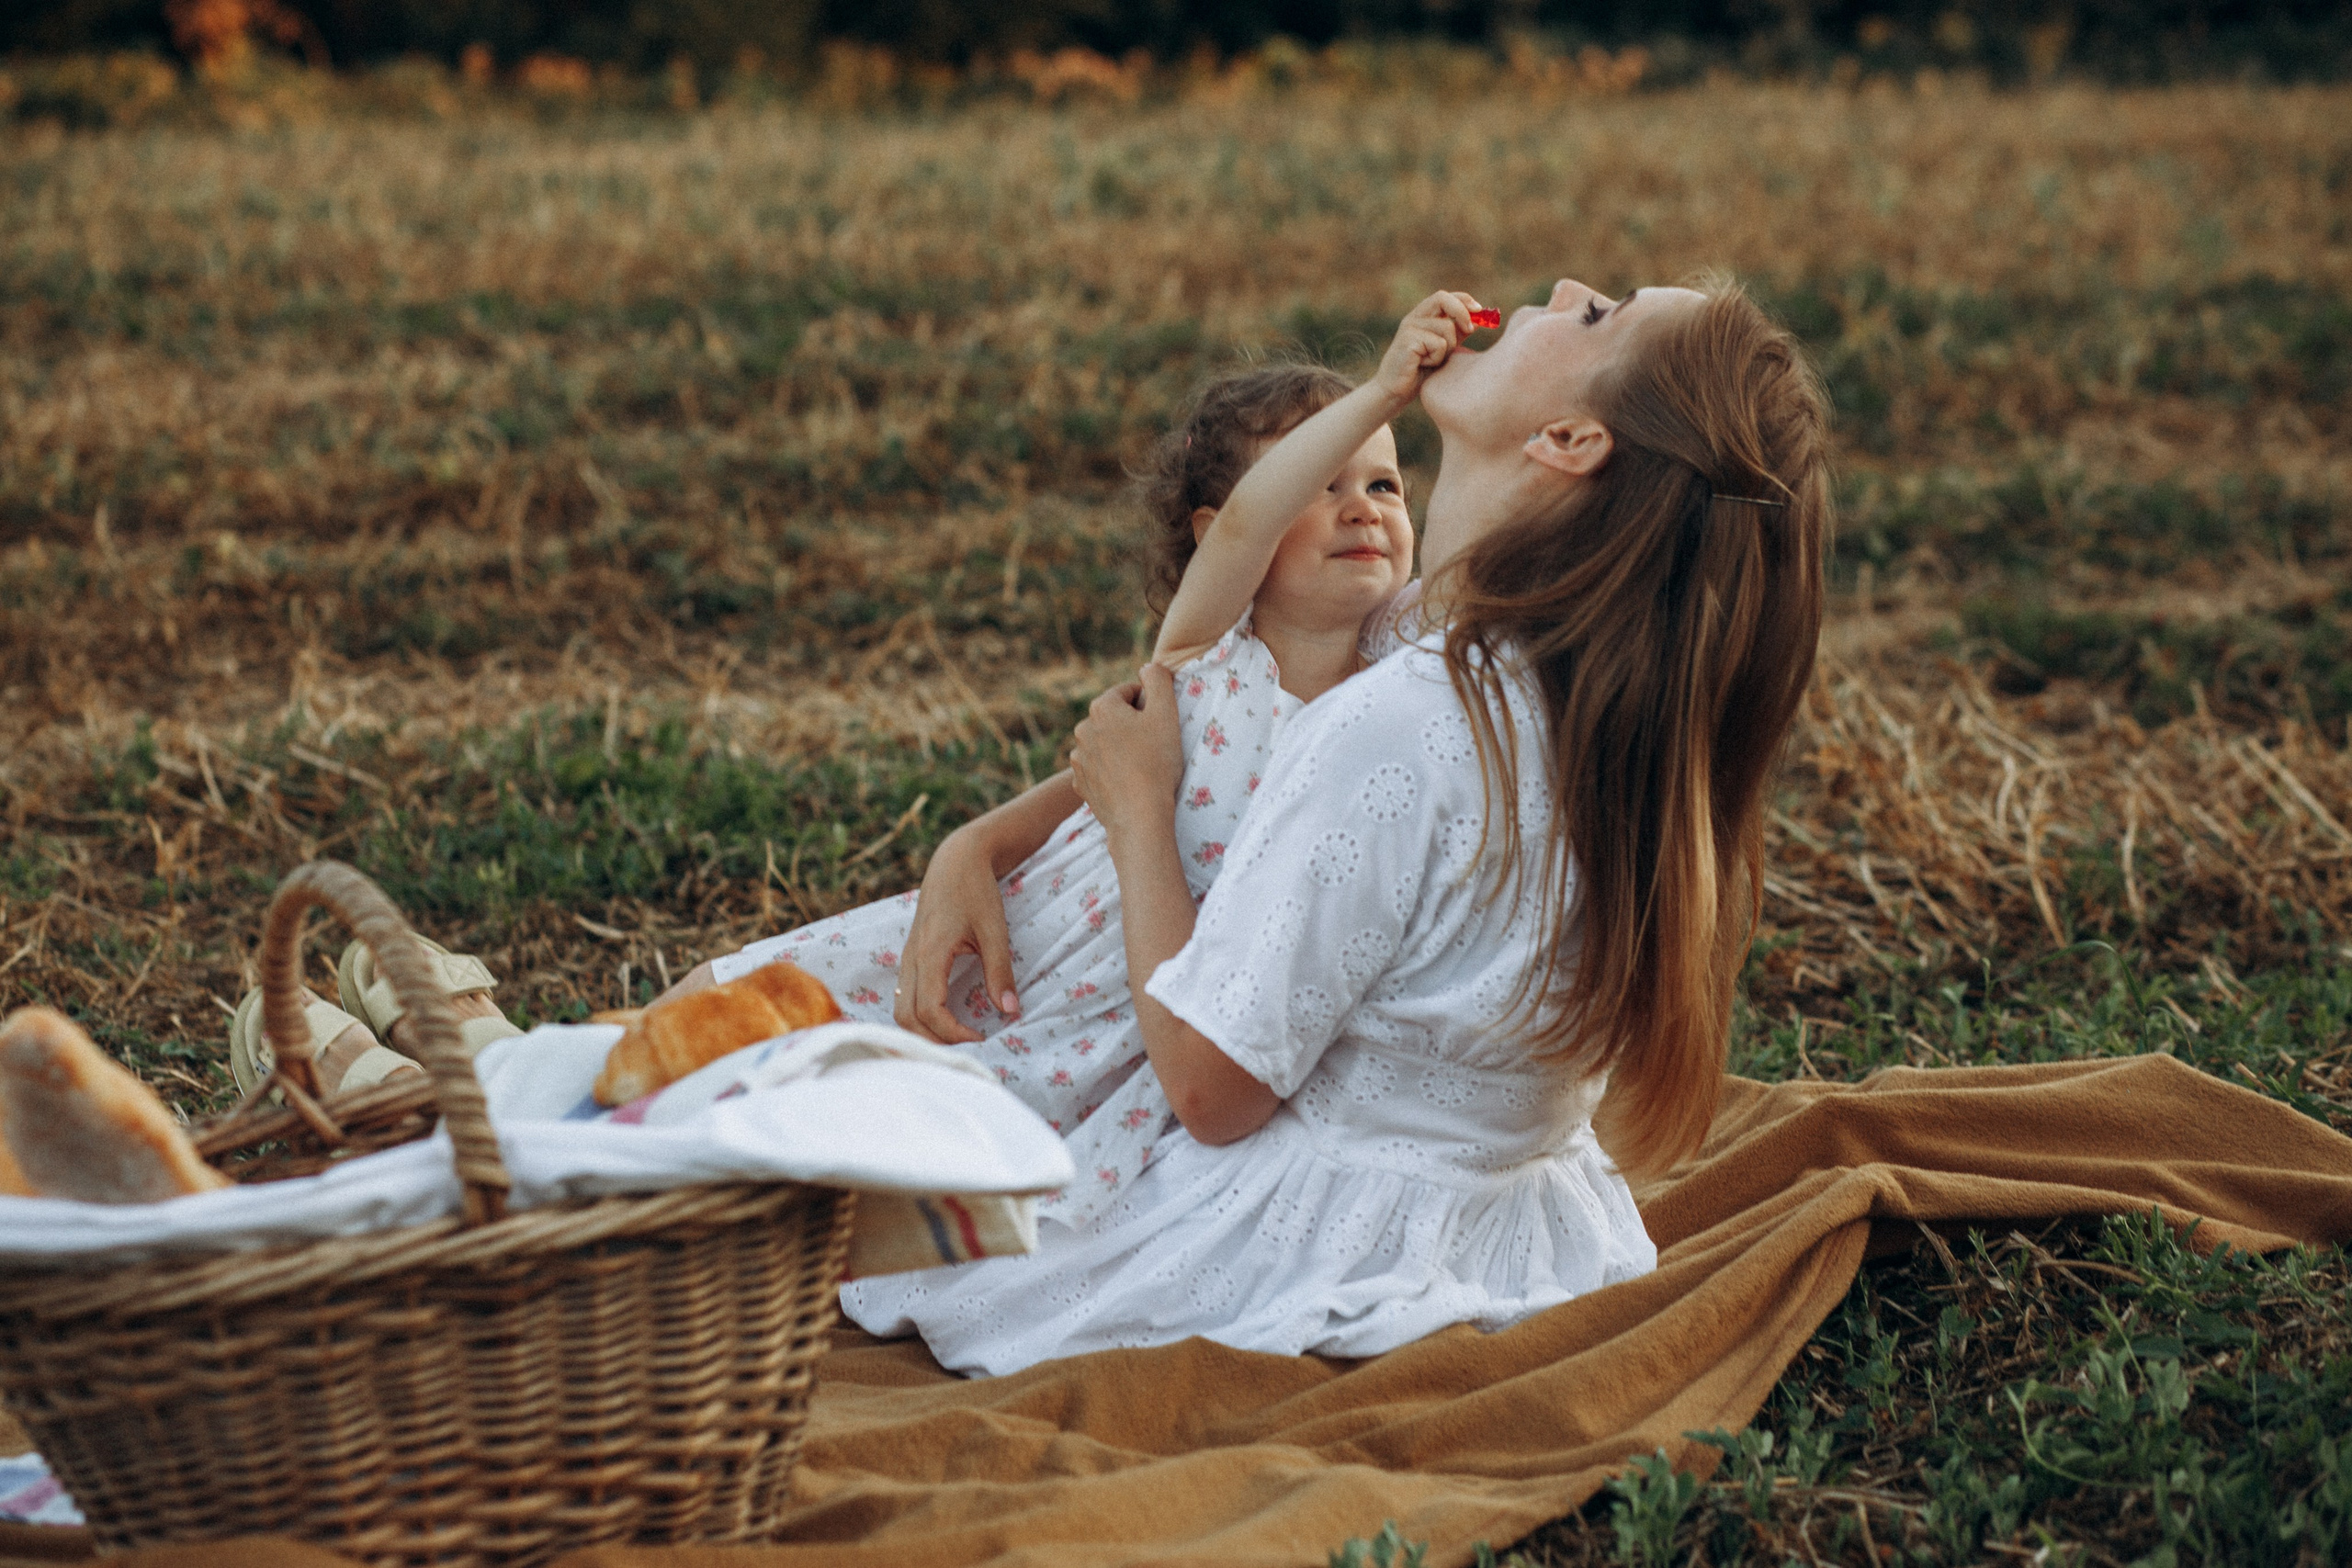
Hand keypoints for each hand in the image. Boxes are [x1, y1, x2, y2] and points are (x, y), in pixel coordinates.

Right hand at [894, 827, 1020, 1043]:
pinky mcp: (909, 958)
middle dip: (933, 1041)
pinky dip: (919, 1017)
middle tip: (967, 1047)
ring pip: (900, 1010)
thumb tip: (1010, 1011)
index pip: (929, 1010)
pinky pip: (904, 997)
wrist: (955, 860)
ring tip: (957, 1039)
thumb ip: (1000, 971)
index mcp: (929, 953)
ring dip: (923, 1032)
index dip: (952, 1033)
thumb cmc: (976, 890)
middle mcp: (910, 959)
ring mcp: (906, 959)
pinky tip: (945, 1021)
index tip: (980, 1038)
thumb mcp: (994, 929)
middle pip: (905, 1018)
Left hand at [1070, 665, 1183, 847]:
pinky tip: (1128, 782)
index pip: (1129, 693)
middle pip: (1115, 718)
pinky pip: (1099, 768)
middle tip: (1154, 746)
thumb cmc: (1156, 762)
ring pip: (1105, 743)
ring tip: (1141, 766)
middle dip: (1132, 727)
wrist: (1139, 816)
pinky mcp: (1079, 783)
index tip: (1161, 725)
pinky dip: (1111, 771)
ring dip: (1120, 748)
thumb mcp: (1165, 713)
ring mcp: (1078, 758)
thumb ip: (1158, 680)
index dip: (1149, 706)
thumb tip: (1148, 667)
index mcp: (1101, 707)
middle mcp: (1082, 728)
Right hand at [1372, 290, 1480, 403]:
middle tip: (1471, 330)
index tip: (1479, 309)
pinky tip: (1423, 365)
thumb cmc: (1419, 371)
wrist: (1394, 391)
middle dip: (1462, 312)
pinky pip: (1438, 344)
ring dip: (1448, 348)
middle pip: (1443, 299)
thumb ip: (1457, 333)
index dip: (1464, 299)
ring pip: (1446, 327)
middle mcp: (1414, 317)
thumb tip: (1478, 321)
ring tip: (1433, 361)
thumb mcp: (1443, 349)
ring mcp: (1409, 327)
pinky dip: (1437, 358)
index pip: (1445, 296)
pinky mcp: (1408, 340)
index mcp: (1422, 316)